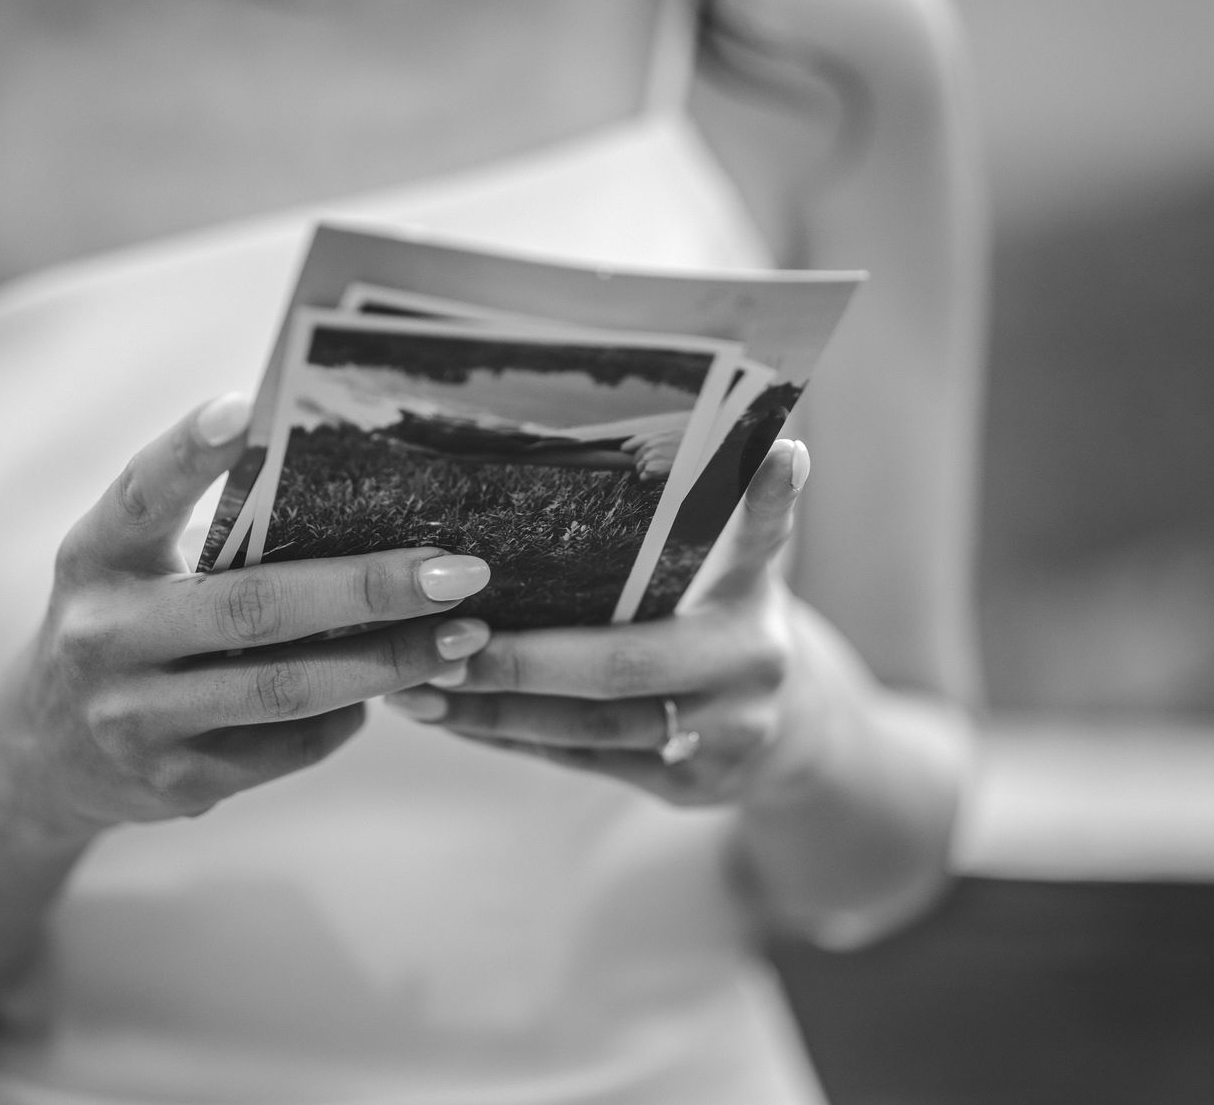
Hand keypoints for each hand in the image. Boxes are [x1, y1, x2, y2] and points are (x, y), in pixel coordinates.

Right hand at [0, 393, 494, 839]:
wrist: (45, 755)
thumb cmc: (128, 627)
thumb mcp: (132, 569)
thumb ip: (210, 536)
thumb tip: (357, 494)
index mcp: (94, 558)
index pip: (141, 493)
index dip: (187, 450)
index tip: (244, 407)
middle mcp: (104, 635)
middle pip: (252, 607)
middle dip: (368, 589)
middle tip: (458, 571)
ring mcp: (133, 718)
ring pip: (284, 689)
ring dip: (388, 663)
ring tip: (466, 636)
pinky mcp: (172, 783)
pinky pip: (286, 748)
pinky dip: (349, 716)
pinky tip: (395, 688)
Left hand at [384, 439, 834, 806]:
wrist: (797, 735)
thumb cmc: (735, 622)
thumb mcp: (744, 568)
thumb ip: (730, 508)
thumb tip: (740, 427)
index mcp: (755, 595)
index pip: (760, 536)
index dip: (767, 497)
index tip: (780, 450)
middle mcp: (748, 665)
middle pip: (623, 663)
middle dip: (522, 660)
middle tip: (441, 641)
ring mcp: (720, 736)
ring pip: (591, 727)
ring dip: (497, 709)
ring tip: (416, 687)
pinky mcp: (684, 787)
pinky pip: (582, 761)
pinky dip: (514, 738)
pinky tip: (453, 719)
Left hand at [619, 419, 684, 482]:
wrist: (697, 454)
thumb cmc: (690, 446)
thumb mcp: (676, 436)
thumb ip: (661, 439)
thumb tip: (651, 444)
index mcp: (657, 436)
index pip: (634, 441)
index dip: (629, 447)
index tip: (625, 450)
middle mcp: (650, 446)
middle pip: (636, 457)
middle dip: (643, 462)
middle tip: (656, 464)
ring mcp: (649, 458)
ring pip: (639, 468)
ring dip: (647, 471)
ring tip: (661, 469)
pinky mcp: (650, 470)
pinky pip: (643, 477)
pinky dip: (649, 478)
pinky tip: (660, 474)